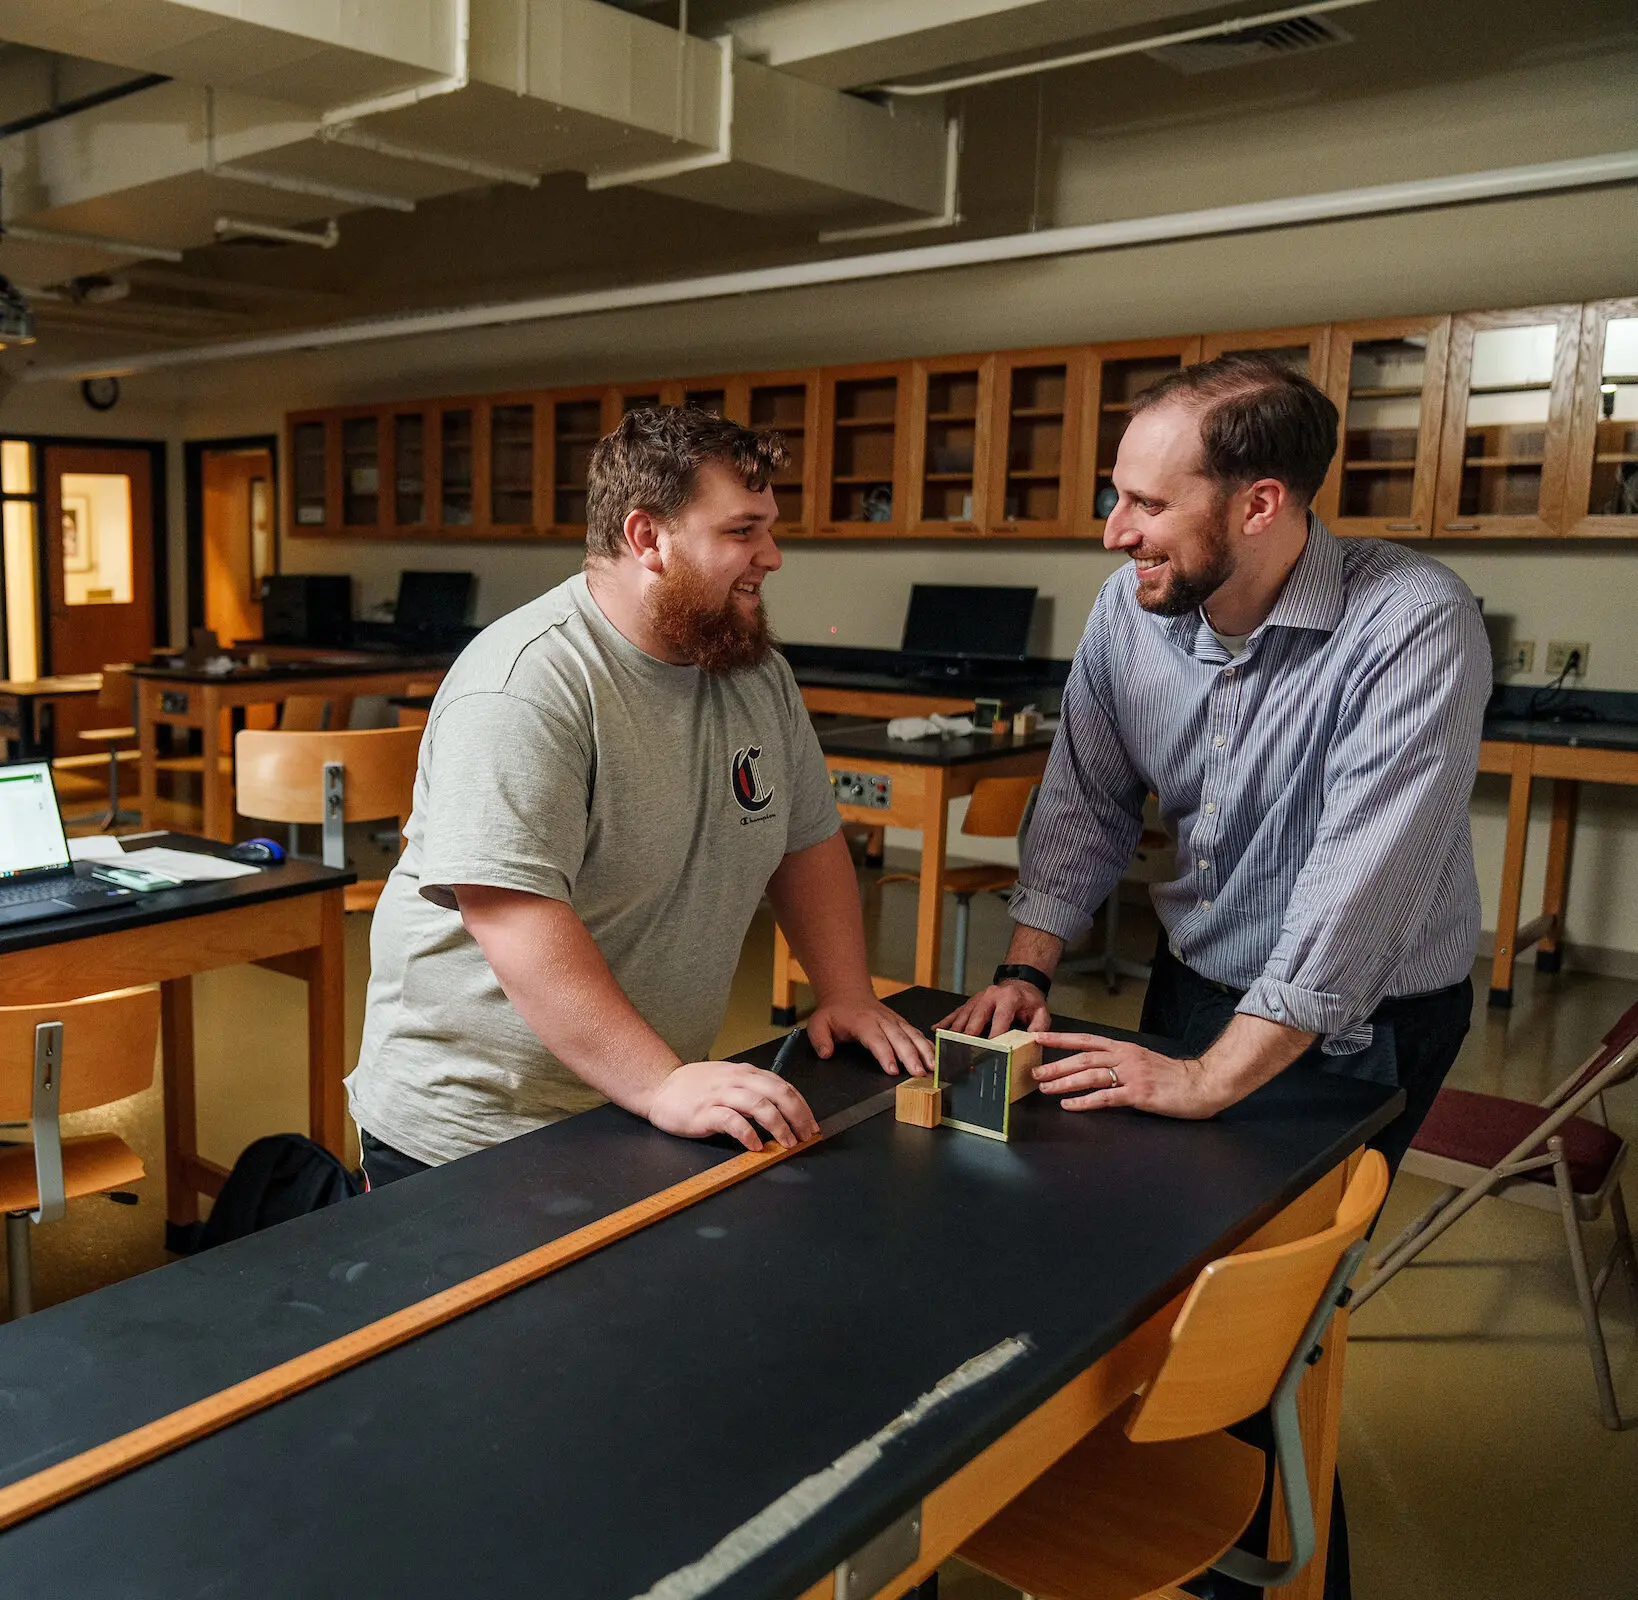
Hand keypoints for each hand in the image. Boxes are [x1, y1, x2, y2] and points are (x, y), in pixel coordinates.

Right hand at [647, 1061, 819, 1151]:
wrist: (659, 1086)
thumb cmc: (695, 1086)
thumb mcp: (728, 1079)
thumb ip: (752, 1088)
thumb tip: (782, 1108)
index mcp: (746, 1073)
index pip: (783, 1086)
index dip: (802, 1106)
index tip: (811, 1124)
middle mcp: (736, 1080)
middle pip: (777, 1093)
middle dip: (797, 1116)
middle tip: (806, 1136)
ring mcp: (720, 1095)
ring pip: (760, 1106)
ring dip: (779, 1126)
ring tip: (787, 1143)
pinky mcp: (705, 1112)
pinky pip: (732, 1122)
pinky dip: (748, 1134)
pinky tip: (756, 1146)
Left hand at [808, 996, 933, 1076]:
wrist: (847, 993)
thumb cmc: (835, 1012)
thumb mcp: (818, 1023)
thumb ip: (820, 1040)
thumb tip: (826, 1053)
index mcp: (863, 1022)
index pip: (876, 1039)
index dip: (885, 1054)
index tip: (893, 1070)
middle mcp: (882, 1020)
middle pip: (900, 1039)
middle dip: (911, 1056)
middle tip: (919, 1073)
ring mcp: (894, 1021)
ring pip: (912, 1035)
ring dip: (924, 1051)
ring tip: (933, 1067)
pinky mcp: (901, 1023)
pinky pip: (917, 1033)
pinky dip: (928, 1045)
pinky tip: (936, 1057)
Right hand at [938, 980, 1050, 1038]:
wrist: (1020, 984)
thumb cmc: (1028, 1001)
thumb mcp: (1041, 1013)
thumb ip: (1038, 1027)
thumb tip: (1032, 1040)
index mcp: (1008, 998)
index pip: (1000, 1019)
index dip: (994, 1035)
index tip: (989, 1048)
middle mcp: (990, 996)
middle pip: (976, 1017)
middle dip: (969, 1035)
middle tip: (963, 1050)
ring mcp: (978, 998)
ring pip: (963, 1015)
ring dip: (955, 1031)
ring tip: (948, 1044)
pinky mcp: (971, 1002)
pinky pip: (957, 1012)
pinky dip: (946, 1021)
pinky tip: (937, 1029)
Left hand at [1029, 1033, 1234, 1117]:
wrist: (1202, 1084)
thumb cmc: (1172, 1076)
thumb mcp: (1143, 1061)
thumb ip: (1120, 1062)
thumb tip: (1094, 1068)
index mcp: (1124, 1048)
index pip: (1086, 1040)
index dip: (1060, 1039)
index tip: (1039, 1038)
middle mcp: (1125, 1057)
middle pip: (1083, 1059)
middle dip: (1056, 1065)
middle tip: (1035, 1073)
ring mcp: (1132, 1075)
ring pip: (1090, 1076)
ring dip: (1065, 1082)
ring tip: (1046, 1089)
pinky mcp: (1139, 1094)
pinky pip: (1106, 1098)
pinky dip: (1084, 1102)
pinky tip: (1070, 1105)